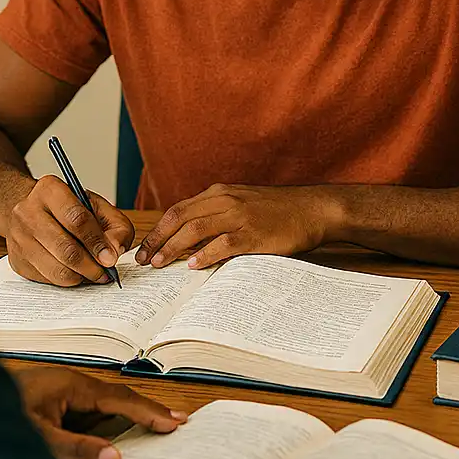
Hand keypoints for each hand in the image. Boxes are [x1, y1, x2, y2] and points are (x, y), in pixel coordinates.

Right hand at [0, 175, 135, 286]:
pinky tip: (77, 273)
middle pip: (65, 248)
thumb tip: (114, 251)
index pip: (77, 219)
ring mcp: (18, 237)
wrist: (32, 211)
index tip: (110, 257)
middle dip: (91, 265)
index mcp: (50, 190)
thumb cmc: (69, 209)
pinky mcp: (16, 259)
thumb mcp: (99, 207)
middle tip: (106, 272)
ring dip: (81, 276)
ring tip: (95, 274)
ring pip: (56, 268)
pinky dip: (67, 280)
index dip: (97, 242)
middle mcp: (28, 212)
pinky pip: (46, 278)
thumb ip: (116, 226)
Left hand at [12, 367, 185, 458]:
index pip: (120, 398)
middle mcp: (70, 384)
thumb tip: (114, 457)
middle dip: (147, 411)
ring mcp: (61, 393)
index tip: (174, 423)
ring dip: (127, 417)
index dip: (149, 411)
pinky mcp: (51, 404)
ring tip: (156, 427)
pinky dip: (104, 425)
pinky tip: (112, 436)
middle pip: (117, 398)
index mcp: (72, 383)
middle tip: (176, 422)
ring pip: (102, 407)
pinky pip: (85, 415)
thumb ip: (76, 447)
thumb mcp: (39, 435)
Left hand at [135, 184, 334, 269]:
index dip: (157, 230)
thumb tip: (189, 239)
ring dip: (173, 248)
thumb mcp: (244, 203)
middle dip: (157, 240)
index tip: (145, 248)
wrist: (314, 209)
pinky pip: (222, 244)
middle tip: (143, 260)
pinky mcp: (254, 233)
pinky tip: (193, 265)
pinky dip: (204, 255)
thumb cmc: (279, 211)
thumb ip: (218, 214)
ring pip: (195, 230)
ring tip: (160, 264)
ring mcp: (240, 216)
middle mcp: (227, 201)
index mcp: (222, 193)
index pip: (178, 210)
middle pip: (180, 218)